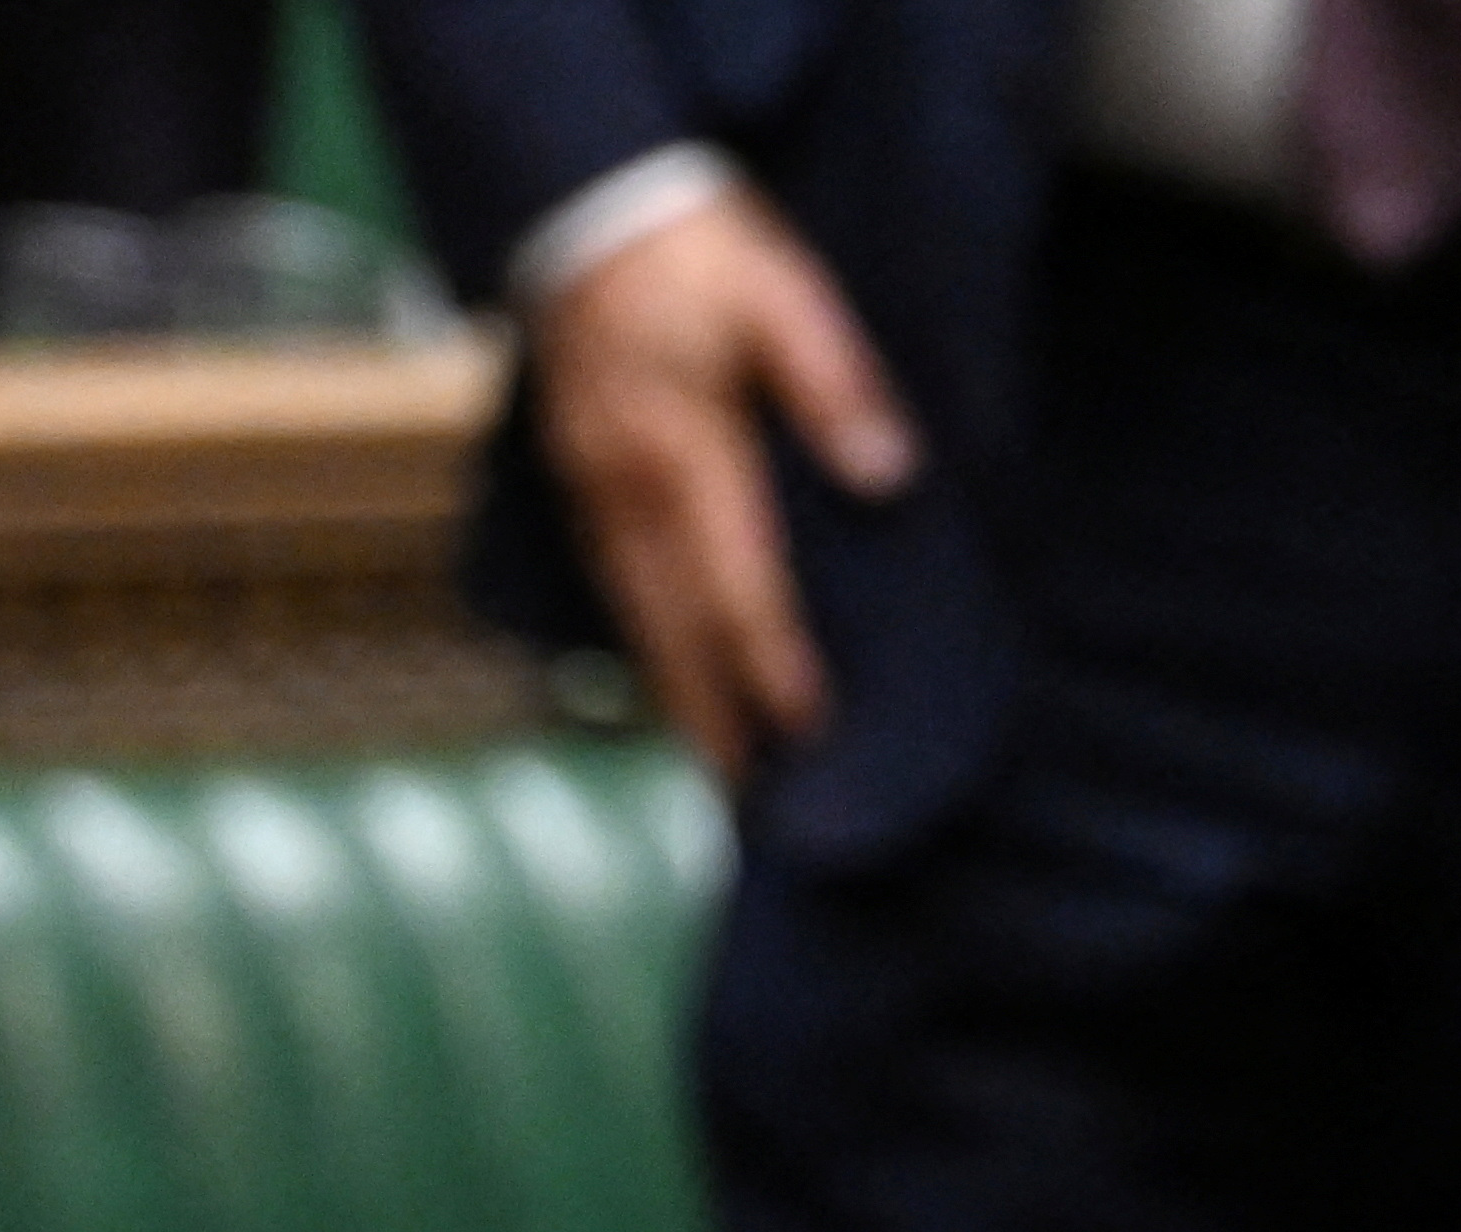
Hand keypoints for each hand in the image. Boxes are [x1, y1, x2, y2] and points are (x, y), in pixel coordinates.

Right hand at [517, 182, 916, 782]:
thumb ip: (834, 383)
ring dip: (672, 693)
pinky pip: (611, 586)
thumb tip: (886, 476)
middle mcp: (629, 492)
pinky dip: (638, 644)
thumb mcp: (782, 292)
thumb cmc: (696, 252)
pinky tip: (662, 675)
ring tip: (708, 759)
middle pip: (674, 626)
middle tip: (745, 792)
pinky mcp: (574, 484)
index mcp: (686, 452)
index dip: (771, 659)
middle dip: (711, 712)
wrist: (584, 210)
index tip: (805, 724)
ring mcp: (591, 493)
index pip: (735, 582)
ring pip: (634, 617)